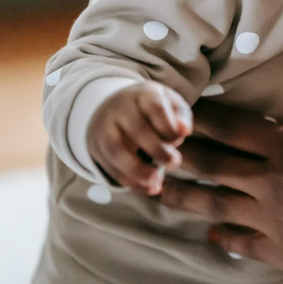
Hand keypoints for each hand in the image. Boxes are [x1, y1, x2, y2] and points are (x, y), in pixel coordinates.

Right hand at [87, 81, 192, 195]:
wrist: (114, 106)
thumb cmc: (153, 108)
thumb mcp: (170, 103)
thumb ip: (181, 116)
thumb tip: (184, 130)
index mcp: (143, 94)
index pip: (154, 106)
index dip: (168, 125)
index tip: (179, 137)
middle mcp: (120, 109)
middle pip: (136, 130)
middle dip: (157, 150)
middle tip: (174, 163)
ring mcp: (105, 128)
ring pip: (117, 151)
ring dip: (137, 171)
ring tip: (156, 184)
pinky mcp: (98, 147)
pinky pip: (110, 167)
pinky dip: (130, 181)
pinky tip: (148, 189)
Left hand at [159, 33, 282, 283]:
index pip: (231, 127)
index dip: (200, 116)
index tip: (172, 107)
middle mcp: (269, 184)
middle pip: (212, 166)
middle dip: (178, 153)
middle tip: (149, 145)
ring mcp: (272, 222)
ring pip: (215, 206)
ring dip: (184, 197)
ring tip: (157, 188)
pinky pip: (242, 244)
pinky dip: (222, 237)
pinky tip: (210, 234)